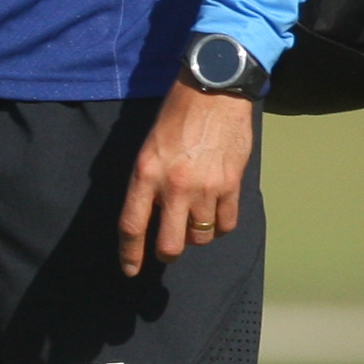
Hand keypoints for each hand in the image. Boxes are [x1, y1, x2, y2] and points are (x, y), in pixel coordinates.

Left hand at [120, 81, 255, 274]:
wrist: (214, 93)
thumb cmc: (176, 117)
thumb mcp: (147, 148)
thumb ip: (146, 182)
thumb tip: (148, 213)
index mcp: (145, 175)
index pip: (132, 226)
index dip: (130, 254)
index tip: (131, 270)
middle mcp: (174, 186)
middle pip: (170, 243)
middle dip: (167, 253)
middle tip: (167, 249)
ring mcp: (206, 188)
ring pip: (201, 236)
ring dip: (195, 236)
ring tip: (192, 222)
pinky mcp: (232, 185)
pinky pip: (226, 223)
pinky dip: (220, 227)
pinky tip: (214, 217)